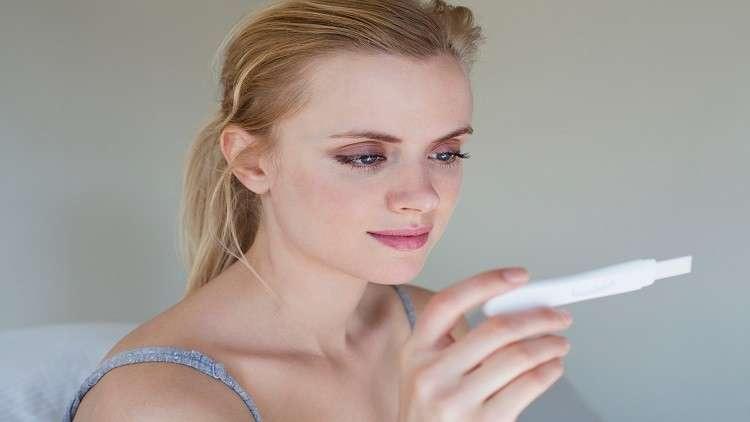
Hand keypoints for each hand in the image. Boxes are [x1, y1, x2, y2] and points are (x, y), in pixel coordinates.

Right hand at [397, 267, 572, 421]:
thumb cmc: (432, 412)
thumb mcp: (428, 370)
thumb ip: (457, 342)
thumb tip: (515, 310)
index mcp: (415, 351)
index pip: (448, 302)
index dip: (486, 282)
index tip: (519, 276)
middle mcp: (430, 374)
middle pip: (495, 329)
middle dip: (537, 316)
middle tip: (557, 315)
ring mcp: (455, 401)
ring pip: (518, 356)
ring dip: (549, 344)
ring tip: (559, 343)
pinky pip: (528, 386)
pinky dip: (549, 371)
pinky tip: (553, 367)